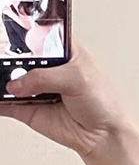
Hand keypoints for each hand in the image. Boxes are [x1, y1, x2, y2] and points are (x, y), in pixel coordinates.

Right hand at [0, 43, 134, 157]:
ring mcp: (34, 87)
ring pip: (7, 78)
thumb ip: (45, 77)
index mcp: (62, 50)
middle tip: (5, 65)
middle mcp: (46, 67)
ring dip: (0, 79)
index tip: (9, 33)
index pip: (38, 31)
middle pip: (17, 55)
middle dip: (6, 57)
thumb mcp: (78, 79)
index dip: (22, 30)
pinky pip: (3, 102)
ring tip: (2, 83)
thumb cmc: (102, 101)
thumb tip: (17, 83)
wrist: (103, 135)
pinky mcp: (26, 107)